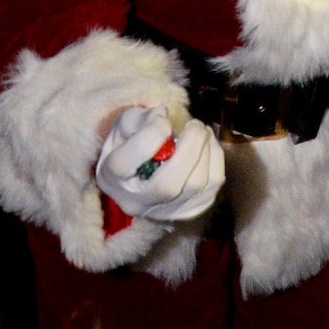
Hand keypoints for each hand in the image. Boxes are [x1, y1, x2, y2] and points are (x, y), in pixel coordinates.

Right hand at [95, 105, 224, 223]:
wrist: (139, 175)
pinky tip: (207, 145)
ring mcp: (164, 212)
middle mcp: (136, 202)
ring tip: (201, 131)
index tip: (164, 118)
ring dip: (205, 152)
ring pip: (195, 186)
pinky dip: (215, 161)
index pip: (125, 164)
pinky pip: (211, 189)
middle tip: (194, 124)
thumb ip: (140, 119)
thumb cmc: (130, 145)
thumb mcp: (125, 126)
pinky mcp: (189, 212)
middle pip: (167, 185)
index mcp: (112, 178)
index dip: (150, 137)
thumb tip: (163, 115)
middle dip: (188, 148)